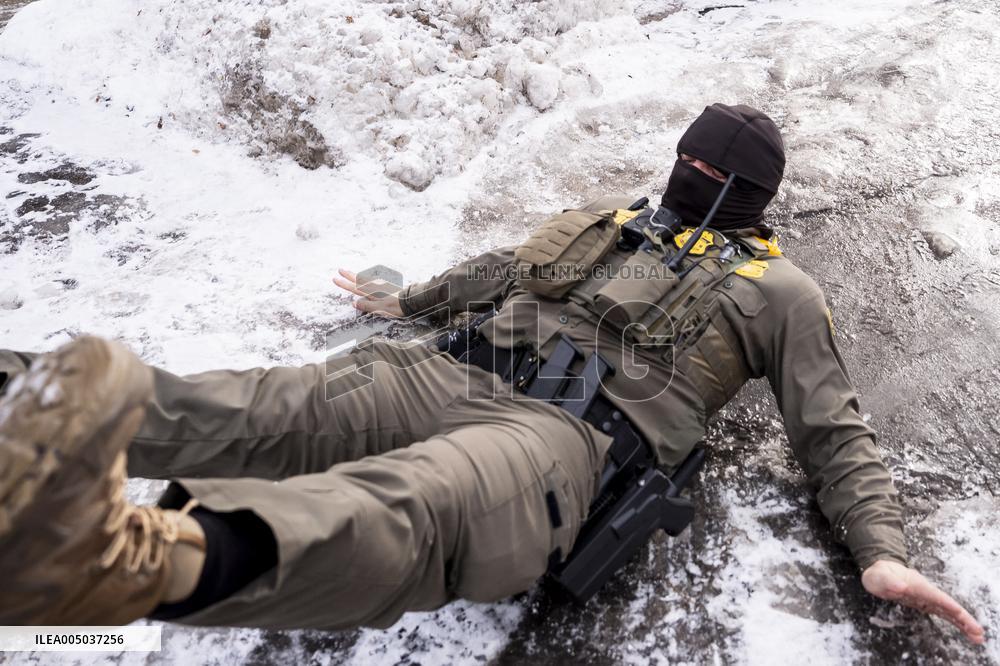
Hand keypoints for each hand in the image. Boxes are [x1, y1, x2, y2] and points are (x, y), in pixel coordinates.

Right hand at [333, 268, 403, 318]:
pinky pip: (372, 281)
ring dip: (356, 276)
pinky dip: (366, 278)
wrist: (411, 300)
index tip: (335, 279)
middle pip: (359, 280)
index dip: (344, 284)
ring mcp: (381, 286)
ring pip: (365, 279)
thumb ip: (367, 306)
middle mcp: (375, 287)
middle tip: (340, 270)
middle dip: (349, 275)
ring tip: (350, 273)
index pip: (355, 288)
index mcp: (372, 293)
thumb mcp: (380, 309)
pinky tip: (367, 279)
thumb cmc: (396, 307)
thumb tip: (354, 303)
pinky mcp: (387, 287)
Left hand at [862, 559, 984, 643]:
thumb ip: (888, 581)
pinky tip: (966, 631)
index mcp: (916, 584)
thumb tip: (901, 587)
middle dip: (962, 617)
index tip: (958, 612)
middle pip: (946, 605)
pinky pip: (943, 614)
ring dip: (963, 623)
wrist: (880, 573)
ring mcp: (927, 598)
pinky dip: (955, 622)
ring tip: (977, 636)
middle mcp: (926, 591)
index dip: (946, 603)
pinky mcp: (927, 604)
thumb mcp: (878, 576)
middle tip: (977, 632)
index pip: (934, 595)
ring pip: (948, 611)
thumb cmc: (879, 574)